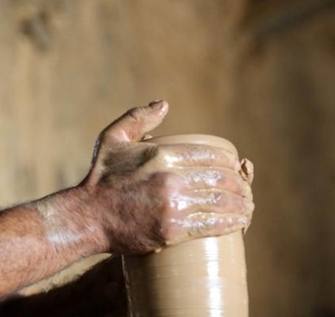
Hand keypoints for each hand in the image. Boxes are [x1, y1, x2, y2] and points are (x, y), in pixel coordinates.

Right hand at [80, 100, 253, 255]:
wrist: (87, 217)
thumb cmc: (101, 178)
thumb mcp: (113, 139)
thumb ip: (138, 117)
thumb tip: (164, 103)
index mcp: (161, 154)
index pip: (211, 156)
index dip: (230, 162)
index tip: (235, 168)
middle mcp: (170, 179)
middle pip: (220, 180)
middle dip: (239, 184)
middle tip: (244, 189)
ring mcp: (173, 206)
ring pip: (221, 203)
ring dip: (241, 204)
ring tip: (247, 206)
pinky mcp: (173, 231)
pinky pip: (212, 225)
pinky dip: (232, 223)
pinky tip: (241, 222)